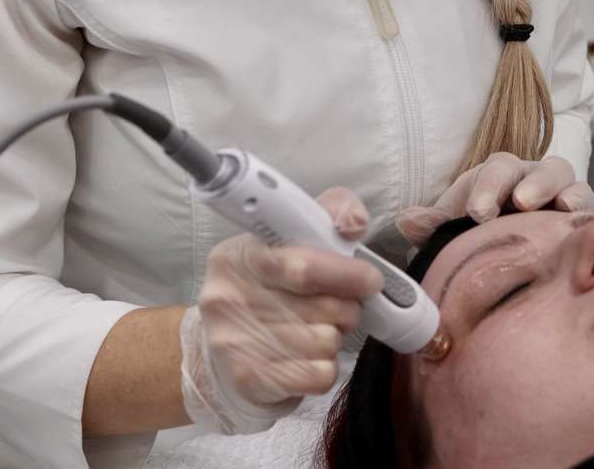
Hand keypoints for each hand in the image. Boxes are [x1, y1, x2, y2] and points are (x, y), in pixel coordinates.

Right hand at [180, 187, 382, 433]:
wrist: (222, 345)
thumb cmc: (268, 284)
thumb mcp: (290, 237)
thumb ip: (328, 214)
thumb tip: (354, 225)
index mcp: (239, 255)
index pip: (301, 266)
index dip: (344, 273)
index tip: (370, 278)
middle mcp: (229, 298)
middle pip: (321, 308)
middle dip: (348, 307)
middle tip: (345, 304)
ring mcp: (235, 343)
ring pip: (324, 342)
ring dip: (335, 336)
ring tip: (320, 328)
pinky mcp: (250, 380)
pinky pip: (318, 375)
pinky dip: (325, 366)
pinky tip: (310, 356)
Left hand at [396, 154, 593, 247]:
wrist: (513, 253)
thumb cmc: (480, 234)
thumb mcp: (455, 229)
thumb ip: (433, 226)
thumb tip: (406, 220)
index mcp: (500, 177)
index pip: (497, 169)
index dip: (488, 187)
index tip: (477, 213)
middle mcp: (535, 180)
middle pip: (542, 168)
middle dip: (532, 183)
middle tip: (520, 204)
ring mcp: (564, 198)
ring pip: (572, 182)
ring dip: (567, 193)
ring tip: (560, 210)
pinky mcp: (585, 222)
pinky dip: (592, 216)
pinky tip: (587, 230)